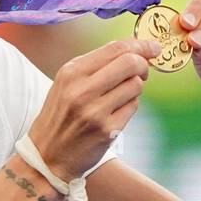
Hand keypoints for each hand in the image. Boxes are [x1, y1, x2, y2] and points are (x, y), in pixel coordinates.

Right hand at [31, 37, 161, 179]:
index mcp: (71, 73)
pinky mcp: (107, 130)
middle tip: (142, 71)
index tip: (153, 48)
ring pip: (135, 85)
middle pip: (130, 63)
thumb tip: (132, 50)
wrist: (47, 155)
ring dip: (135, 88)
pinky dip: (130, 105)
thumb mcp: (66, 84)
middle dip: (143, 65)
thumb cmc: (60, 116)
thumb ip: (95, 65)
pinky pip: (133, 107)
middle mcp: (82, 90)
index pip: (115, 49)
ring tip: (120, 95)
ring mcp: (95, 111)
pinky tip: (116, 111)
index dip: (140, 45)